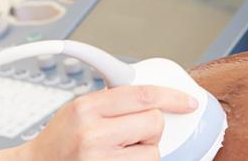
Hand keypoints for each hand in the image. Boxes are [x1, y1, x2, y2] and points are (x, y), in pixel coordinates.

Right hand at [19, 85, 197, 160]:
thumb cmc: (60, 141)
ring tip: (122, 152)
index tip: (187, 101)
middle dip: (151, 128)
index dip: (171, 96)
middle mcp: (93, 134)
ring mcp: (100, 159)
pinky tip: (121, 160)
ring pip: (153, 151)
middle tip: (134, 134)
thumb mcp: (78, 108)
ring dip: (144, 151)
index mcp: (87, 107)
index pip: (142, 94)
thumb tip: (154, 96)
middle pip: (154, 122)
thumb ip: (112, 101)